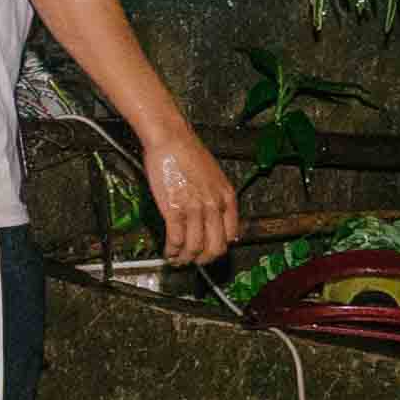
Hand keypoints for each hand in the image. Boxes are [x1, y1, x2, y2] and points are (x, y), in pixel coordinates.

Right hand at [137, 124, 242, 266]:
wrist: (170, 138)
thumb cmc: (187, 152)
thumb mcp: (214, 175)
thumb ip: (217, 197)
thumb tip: (214, 218)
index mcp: (226, 197)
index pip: (231, 235)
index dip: (219, 248)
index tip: (210, 251)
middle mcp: (214, 206)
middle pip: (215, 247)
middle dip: (204, 259)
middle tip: (194, 261)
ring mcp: (194, 209)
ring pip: (195, 247)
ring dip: (185, 258)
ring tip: (177, 259)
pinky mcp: (174, 210)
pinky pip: (176, 240)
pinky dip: (172, 251)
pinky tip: (168, 251)